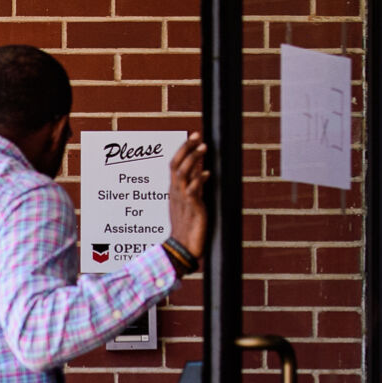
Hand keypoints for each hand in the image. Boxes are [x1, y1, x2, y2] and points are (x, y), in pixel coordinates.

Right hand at [167, 133, 210, 263]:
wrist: (182, 247)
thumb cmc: (186, 225)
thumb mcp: (188, 200)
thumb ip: (193, 184)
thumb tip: (199, 168)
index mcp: (174, 190)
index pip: (174, 163)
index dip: (183, 148)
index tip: (194, 135)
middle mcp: (176, 192)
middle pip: (176, 164)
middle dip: (186, 148)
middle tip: (198, 135)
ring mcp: (182, 200)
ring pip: (183, 174)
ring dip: (193, 159)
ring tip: (204, 148)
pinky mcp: (191, 209)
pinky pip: (192, 191)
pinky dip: (199, 180)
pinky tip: (207, 174)